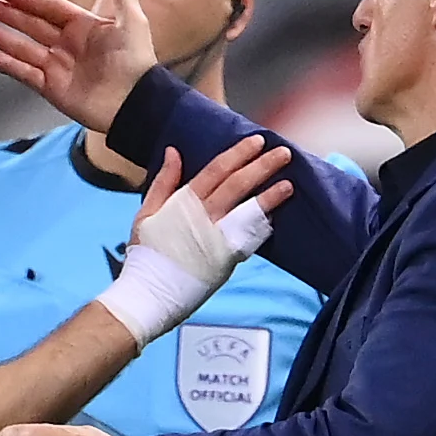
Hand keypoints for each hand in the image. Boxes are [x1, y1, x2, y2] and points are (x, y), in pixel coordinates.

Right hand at [0, 0, 159, 131]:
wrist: (135, 103)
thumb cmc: (135, 61)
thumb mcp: (131, 21)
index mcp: (83, 26)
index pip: (48, 7)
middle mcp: (66, 44)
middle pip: (30, 25)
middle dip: (7, 15)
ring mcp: (57, 67)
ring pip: (22, 47)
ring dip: (1, 36)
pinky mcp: (51, 88)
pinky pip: (24, 74)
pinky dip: (7, 65)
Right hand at [96, 139, 291, 346]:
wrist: (149, 293)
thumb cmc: (145, 254)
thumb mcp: (145, 212)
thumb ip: (163, 181)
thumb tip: (174, 151)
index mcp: (184, 201)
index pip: (217, 169)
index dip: (238, 153)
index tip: (257, 141)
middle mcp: (205, 216)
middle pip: (238, 184)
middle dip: (262, 166)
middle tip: (283, 153)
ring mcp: (217, 238)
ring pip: (248, 210)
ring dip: (270, 195)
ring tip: (289, 183)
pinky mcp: (227, 259)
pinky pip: (249, 238)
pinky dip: (263, 226)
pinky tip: (276, 216)